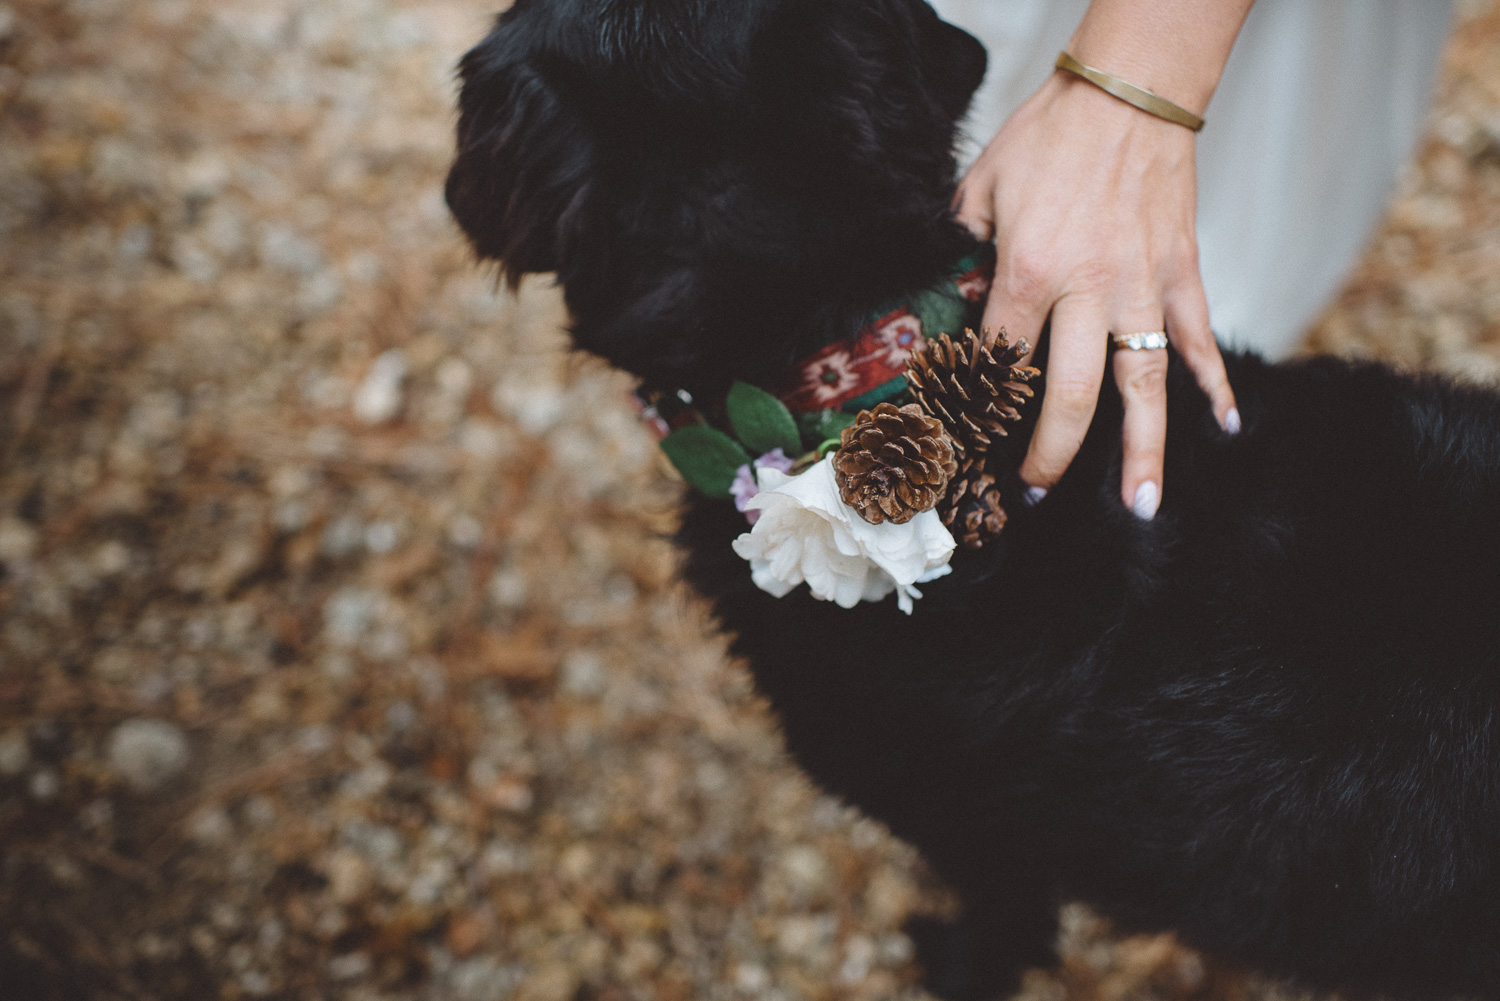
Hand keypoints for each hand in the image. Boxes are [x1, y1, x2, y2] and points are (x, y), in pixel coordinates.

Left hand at [954, 70, 1238, 518]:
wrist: (1129, 90)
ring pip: (1144, 385)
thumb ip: (960, 248)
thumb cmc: (1050, 135)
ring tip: (1140, 504)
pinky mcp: (1182, 272)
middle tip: (1034, 495)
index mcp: (1029, 271)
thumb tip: (945, 296)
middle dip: (1050, 456)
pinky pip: (1200, 338)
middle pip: (1069, 396)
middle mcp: (1089, 289)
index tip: (968, 449)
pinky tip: (1226, 424)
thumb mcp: (979, 186)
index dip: (979, 411)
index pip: (998, 361)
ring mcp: (1143, 286)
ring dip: (1142, 449)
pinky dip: (1216, 382)